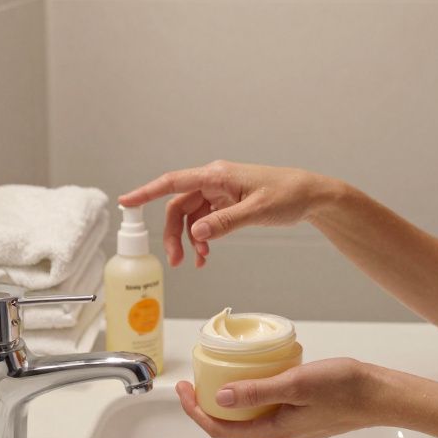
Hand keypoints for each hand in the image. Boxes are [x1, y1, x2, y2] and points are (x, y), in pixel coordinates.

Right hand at [118, 160, 336, 267]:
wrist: (311, 195)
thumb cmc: (289, 194)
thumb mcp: (258, 211)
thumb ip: (225, 222)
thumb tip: (197, 233)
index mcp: (217, 175)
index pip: (173, 182)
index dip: (146, 192)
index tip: (126, 202)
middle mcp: (214, 180)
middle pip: (179, 206)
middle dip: (173, 233)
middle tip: (175, 261)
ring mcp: (221, 192)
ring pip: (191, 216)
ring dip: (188, 239)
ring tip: (195, 262)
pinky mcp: (228, 203)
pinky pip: (205, 221)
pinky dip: (202, 238)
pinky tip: (206, 255)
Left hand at [175, 358, 379, 437]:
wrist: (380, 395)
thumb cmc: (346, 389)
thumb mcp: (296, 384)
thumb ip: (257, 391)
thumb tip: (220, 396)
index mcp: (273, 431)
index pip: (220, 429)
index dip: (195, 410)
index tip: (182, 388)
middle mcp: (278, 434)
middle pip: (230, 424)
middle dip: (206, 402)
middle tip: (195, 377)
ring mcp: (289, 426)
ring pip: (247, 415)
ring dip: (229, 396)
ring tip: (219, 370)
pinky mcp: (299, 415)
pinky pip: (265, 407)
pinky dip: (251, 392)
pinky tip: (255, 371)